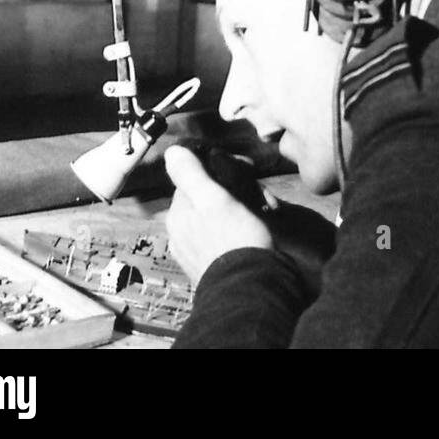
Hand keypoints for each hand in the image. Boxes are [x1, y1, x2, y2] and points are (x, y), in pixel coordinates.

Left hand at [164, 145, 273, 285]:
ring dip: (241, 209)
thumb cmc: (234, 239)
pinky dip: (238, 229)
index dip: (220, 171)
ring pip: (217, 216)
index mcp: (179, 214)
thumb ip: (192, 174)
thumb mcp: (214, 199)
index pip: (194, 179)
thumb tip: (172, 150)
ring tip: (265, 213)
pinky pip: (223, 236)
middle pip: (207, 198)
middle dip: (235, 192)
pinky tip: (255, 231)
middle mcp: (181, 232)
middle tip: (261, 198)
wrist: (250, 288)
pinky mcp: (211, 264)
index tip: (246, 171)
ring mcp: (194, 251)